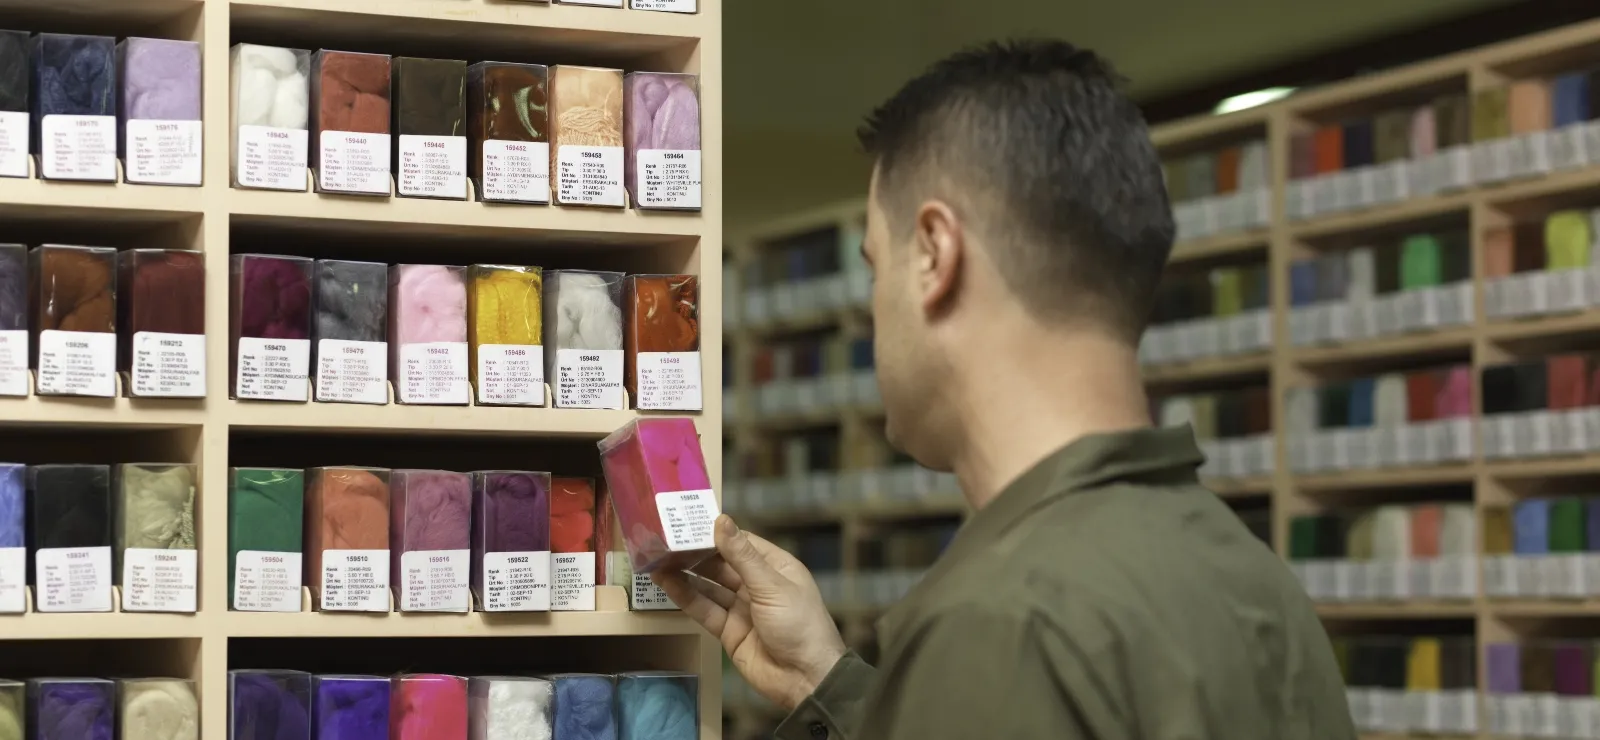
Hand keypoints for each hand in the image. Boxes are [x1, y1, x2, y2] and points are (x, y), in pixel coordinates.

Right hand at [652, 515, 846, 710]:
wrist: (806, 680)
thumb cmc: (800, 625)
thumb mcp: (772, 586)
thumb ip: (742, 556)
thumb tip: (722, 521)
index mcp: (776, 568)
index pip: (742, 543)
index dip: (717, 533)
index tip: (690, 521)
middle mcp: (758, 585)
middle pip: (722, 564)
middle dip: (697, 552)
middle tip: (666, 539)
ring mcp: (742, 608)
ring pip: (709, 586)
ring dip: (686, 573)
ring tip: (659, 558)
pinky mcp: (729, 631)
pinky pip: (705, 610)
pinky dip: (686, 597)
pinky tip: (667, 583)